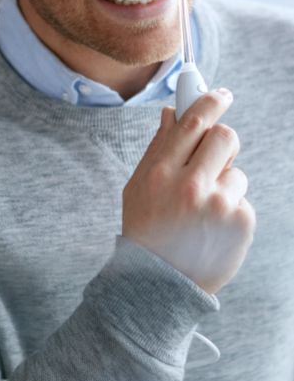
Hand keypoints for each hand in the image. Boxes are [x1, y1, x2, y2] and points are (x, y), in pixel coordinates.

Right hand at [122, 89, 255, 293]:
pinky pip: (242, 199)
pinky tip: (212, 227)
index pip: (193, 122)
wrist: (159, 286)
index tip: (220, 94)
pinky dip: (231, 208)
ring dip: (224, 182)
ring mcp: (218, 205)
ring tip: (204, 209)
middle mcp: (191, 185)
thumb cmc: (145, 231)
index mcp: (162, 173)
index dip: (209, 101)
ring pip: (236, 171)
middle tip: (215, 152)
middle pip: (224, 137)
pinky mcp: (240, 223)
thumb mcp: (138, 187)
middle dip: (222, 140)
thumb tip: (172, 113)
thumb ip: (156, 147)